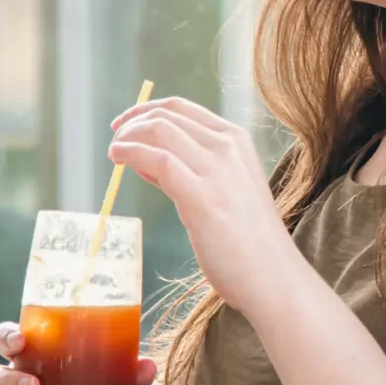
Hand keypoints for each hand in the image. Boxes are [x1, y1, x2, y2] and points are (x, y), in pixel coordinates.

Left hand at [108, 97, 302, 314]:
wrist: (272, 276)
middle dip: (132, 123)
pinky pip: (158, 160)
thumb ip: (189, 170)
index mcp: (236, 140)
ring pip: (159, 130)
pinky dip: (130, 152)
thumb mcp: (226, 190)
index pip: (182, 108)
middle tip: (115, 140)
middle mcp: (228, 147)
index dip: (146, 110)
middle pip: (167, 116)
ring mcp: (216, 169)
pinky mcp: (201, 196)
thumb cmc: (248, 240)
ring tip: (113, 152)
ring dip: (128, 136)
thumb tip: (145, 159)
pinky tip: (118, 159)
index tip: (126, 123)